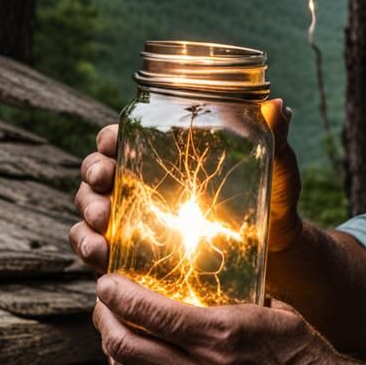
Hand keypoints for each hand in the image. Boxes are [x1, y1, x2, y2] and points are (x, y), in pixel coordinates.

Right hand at [69, 99, 304, 273]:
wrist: (278, 249)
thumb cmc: (275, 198)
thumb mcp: (278, 167)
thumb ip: (276, 137)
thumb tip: (280, 106)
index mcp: (168, 153)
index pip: (123, 136)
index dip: (108, 137)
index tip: (112, 143)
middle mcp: (145, 182)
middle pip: (97, 172)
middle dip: (92, 179)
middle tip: (105, 188)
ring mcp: (138, 217)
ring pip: (90, 211)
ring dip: (86, 219)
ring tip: (100, 232)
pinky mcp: (138, 252)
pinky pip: (100, 249)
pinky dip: (93, 252)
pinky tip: (102, 259)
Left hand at [94, 272, 343, 364]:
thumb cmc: (303, 347)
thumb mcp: (272, 309)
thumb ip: (236, 298)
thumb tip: (213, 277)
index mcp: (223, 332)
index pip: (153, 312)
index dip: (120, 297)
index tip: (105, 283)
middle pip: (131, 347)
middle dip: (106, 322)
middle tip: (102, 306)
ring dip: (114, 353)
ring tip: (111, 334)